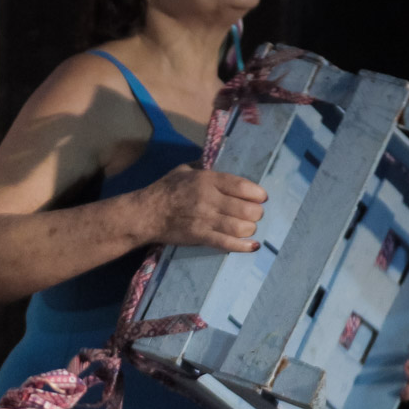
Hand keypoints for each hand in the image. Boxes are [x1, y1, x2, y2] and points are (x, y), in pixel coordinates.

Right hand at [142, 164, 267, 251]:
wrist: (146, 214)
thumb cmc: (165, 189)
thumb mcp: (184, 170)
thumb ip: (203, 166)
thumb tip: (219, 162)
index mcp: (207, 179)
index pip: (242, 186)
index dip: (257, 193)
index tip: (262, 197)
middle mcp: (209, 199)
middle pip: (246, 208)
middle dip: (256, 213)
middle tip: (255, 214)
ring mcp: (205, 219)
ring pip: (240, 227)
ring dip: (250, 228)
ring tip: (249, 228)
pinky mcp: (200, 236)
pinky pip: (226, 243)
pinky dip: (243, 246)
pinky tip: (253, 246)